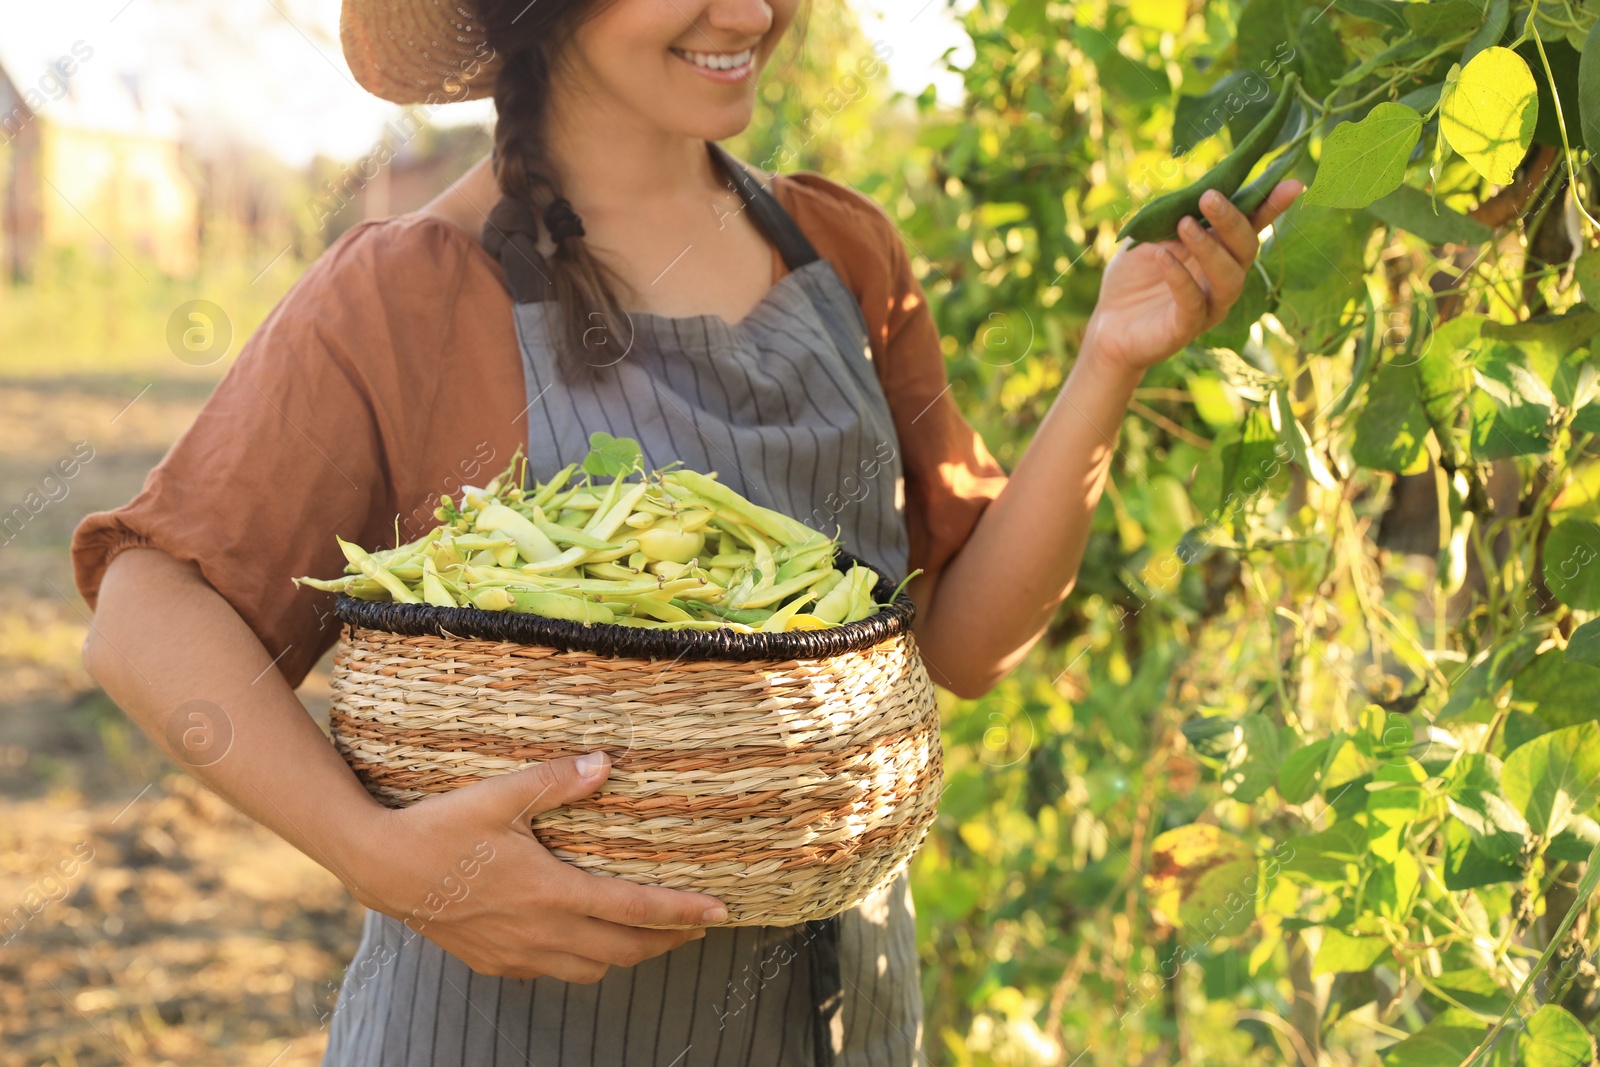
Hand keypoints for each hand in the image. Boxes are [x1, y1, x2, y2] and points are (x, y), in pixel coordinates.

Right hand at [343, 751, 725, 982]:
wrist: (380, 867)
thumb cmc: (441, 826)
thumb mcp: (501, 794)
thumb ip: (558, 780)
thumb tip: (607, 763)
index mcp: (552, 892)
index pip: (635, 909)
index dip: (682, 913)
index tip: (720, 912)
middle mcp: (542, 933)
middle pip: (625, 950)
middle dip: (668, 941)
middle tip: (698, 925)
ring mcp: (517, 955)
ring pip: (592, 970)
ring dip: (627, 955)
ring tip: (648, 933)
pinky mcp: (495, 963)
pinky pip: (554, 973)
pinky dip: (582, 961)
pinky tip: (582, 939)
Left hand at [1083, 180, 1303, 376]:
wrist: (1106, 326)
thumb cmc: (1132, 278)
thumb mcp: (1148, 237)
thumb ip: (1172, 215)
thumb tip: (1194, 190)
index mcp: (1219, 252)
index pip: (1251, 226)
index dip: (1272, 206)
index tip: (1293, 183)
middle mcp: (1222, 279)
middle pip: (1247, 250)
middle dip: (1232, 221)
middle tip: (1209, 198)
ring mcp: (1209, 306)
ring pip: (1230, 278)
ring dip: (1210, 248)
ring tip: (1184, 225)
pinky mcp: (1186, 329)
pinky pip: (1192, 303)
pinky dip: (1180, 277)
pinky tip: (1161, 256)